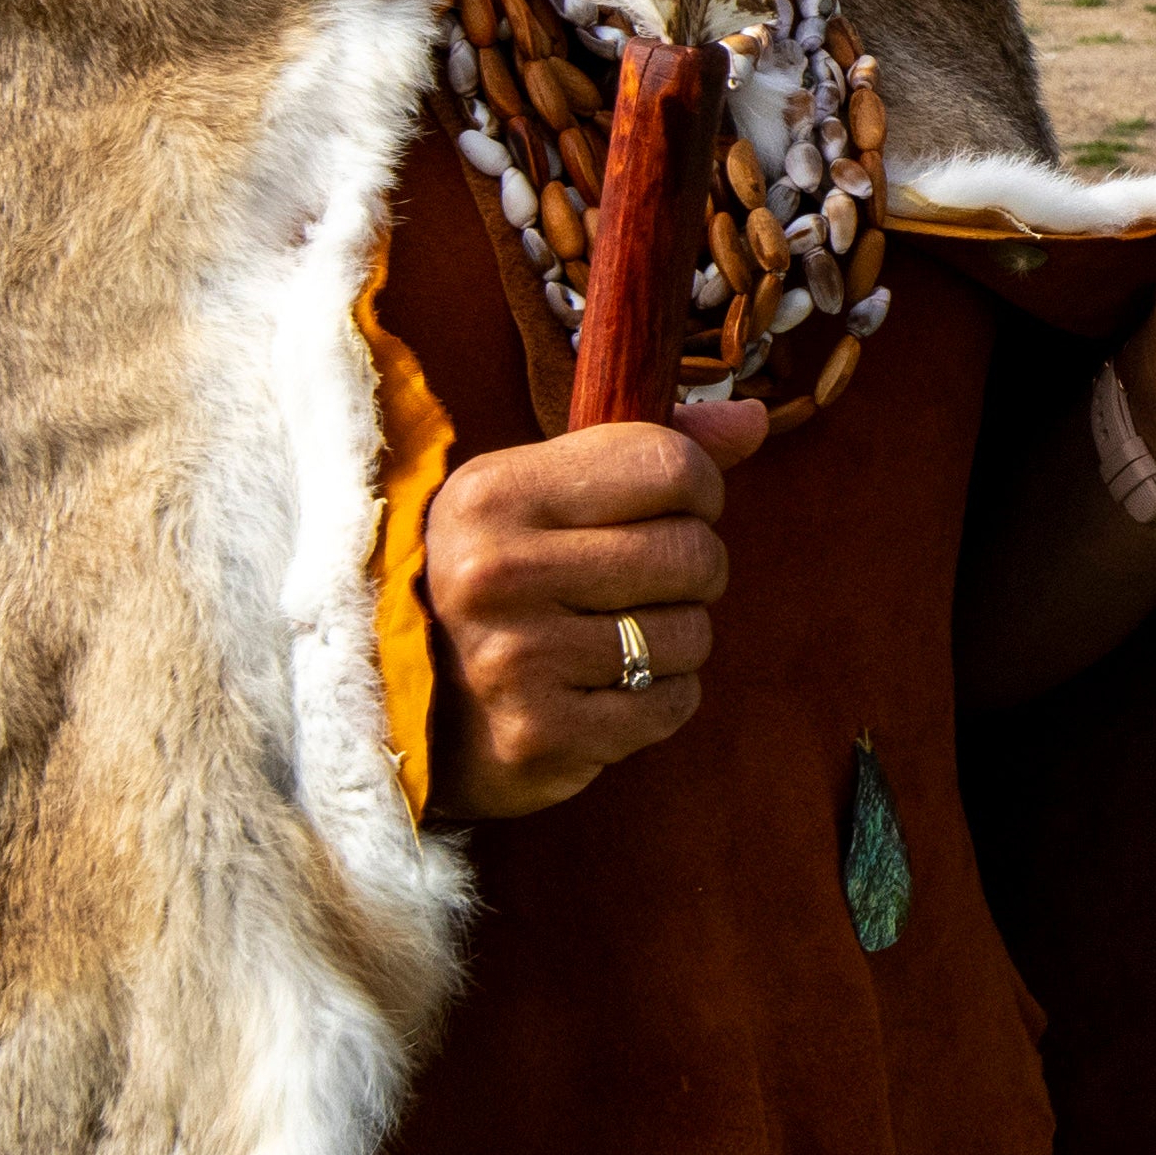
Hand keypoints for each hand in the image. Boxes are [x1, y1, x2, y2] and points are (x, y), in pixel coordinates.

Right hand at [426, 400, 774, 818]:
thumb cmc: (496, 579)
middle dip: (692, 571)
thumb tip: (755, 419)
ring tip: (611, 638)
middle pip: (693, 552)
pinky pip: (671, 704)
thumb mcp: (541, 493)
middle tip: (642, 585)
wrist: (401, 703)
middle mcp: (495, 572)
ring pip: (691, 634)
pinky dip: (658, 699)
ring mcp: (515, 659)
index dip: (697, 488)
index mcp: (494, 493)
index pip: (670, 465)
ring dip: (673, 640)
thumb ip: (649, 452)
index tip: (670, 509)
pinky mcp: (539, 735)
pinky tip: (604, 687)